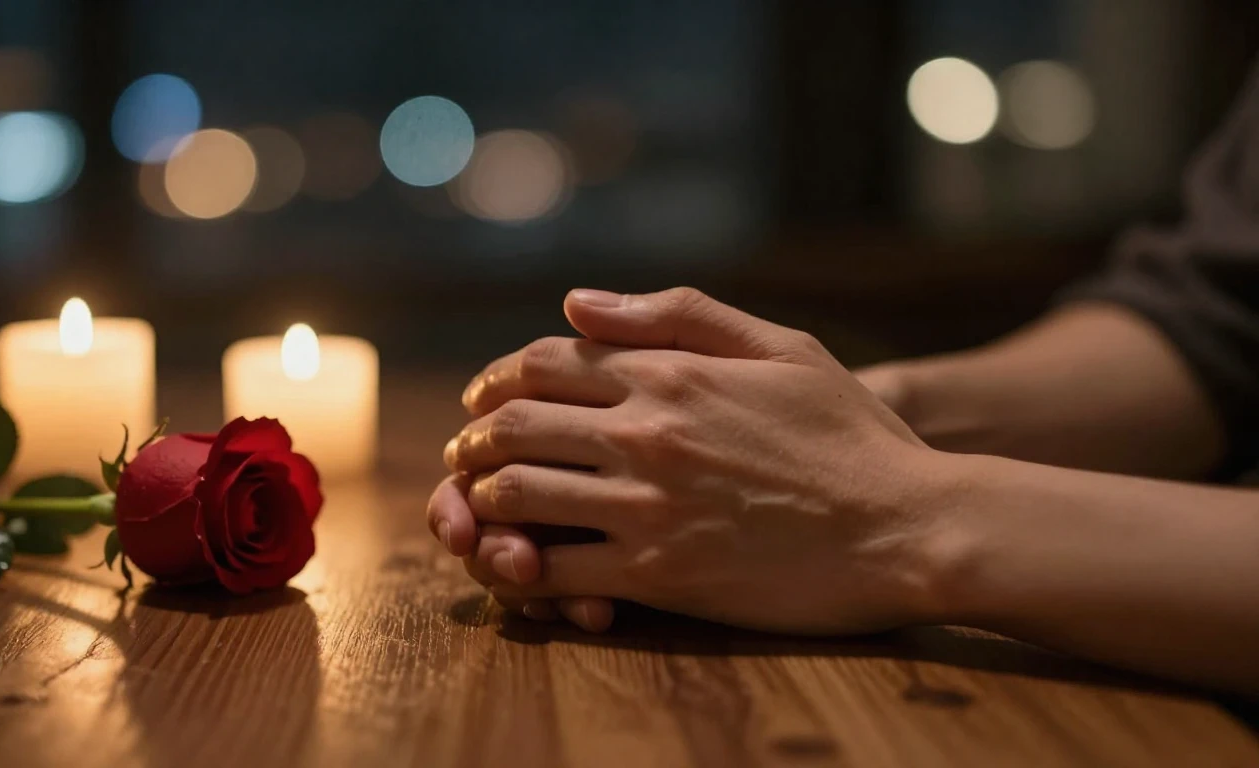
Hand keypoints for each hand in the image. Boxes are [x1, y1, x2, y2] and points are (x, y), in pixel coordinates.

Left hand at [439, 288, 944, 633]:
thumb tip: (577, 301)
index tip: (486, 400)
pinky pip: (554, 571)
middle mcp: (646, 431)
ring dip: (481, 500)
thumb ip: (677, 314)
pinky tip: (518, 564)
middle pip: (516, 425)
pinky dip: (520, 567)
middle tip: (466, 455)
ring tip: (478, 508)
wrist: (909, 528)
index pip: (545, 362)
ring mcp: (647, 504)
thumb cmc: (852, 435)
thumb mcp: (784, 347)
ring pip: (517, 495)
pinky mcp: (657, 574)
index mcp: (671, 371)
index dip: (499, 379)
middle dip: (477, 439)